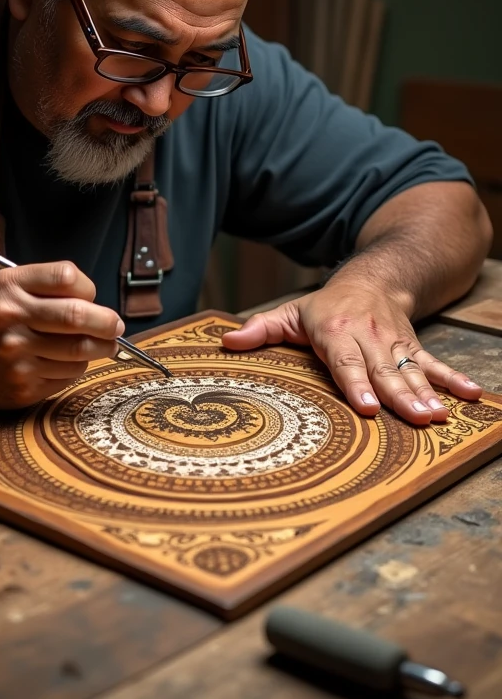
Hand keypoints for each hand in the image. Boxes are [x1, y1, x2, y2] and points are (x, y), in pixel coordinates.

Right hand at [0, 261, 123, 408]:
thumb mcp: (9, 286)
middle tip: (115, 327)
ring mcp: (15, 355)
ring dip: (98, 348)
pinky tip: (64, 361)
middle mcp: (10, 318)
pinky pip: (68, 375)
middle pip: (78, 317)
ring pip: (79, 351)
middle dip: (108, 323)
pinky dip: (76, 367)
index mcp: (9, 286)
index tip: (92, 299)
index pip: (68, 278)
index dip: (89, 288)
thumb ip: (50, 286)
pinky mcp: (22, 386)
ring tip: (101, 345)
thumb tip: (100, 306)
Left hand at [222, 279, 481, 425]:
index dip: (356, 383)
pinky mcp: (413, 347)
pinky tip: (472, 397)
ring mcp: (394, 343)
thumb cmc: (325, 306)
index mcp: (335, 330)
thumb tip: (227, 342)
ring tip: (438, 417)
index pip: (346, 360)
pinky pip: (435, 364)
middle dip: (400, 396)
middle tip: (417, 420)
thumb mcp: (290, 313)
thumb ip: (260, 329)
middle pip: (384, 370)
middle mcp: (369, 337)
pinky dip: (454, 379)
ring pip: (411, 370)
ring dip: (428, 393)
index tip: (365, 405)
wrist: (373, 278)